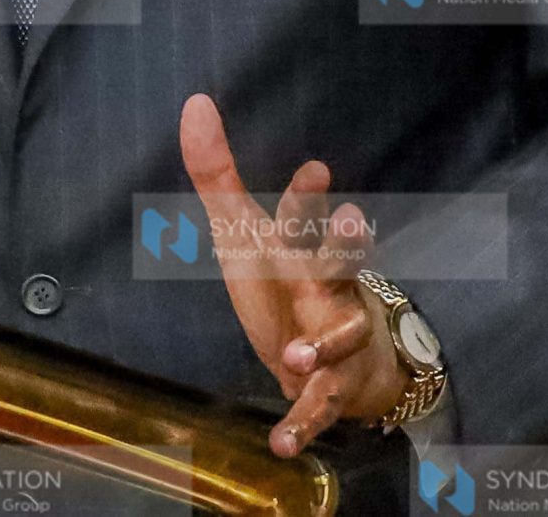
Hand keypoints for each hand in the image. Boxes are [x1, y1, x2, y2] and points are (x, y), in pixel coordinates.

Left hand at [178, 94, 407, 457]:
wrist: (328, 359)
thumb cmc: (283, 282)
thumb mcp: (242, 231)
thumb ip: (216, 172)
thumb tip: (195, 101)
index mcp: (302, 251)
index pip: (306, 218)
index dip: (308, 196)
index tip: (313, 170)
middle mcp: (328, 289)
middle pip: (345, 263)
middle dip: (350, 245)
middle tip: (352, 224)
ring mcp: (336, 338)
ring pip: (341, 335)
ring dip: (321, 345)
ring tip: (295, 354)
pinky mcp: (332, 388)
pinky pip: (319, 406)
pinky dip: (300, 426)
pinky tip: (280, 445)